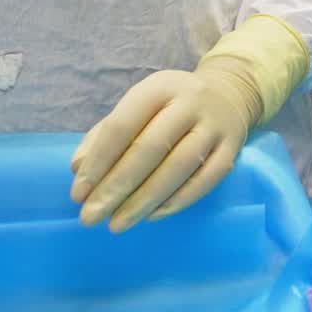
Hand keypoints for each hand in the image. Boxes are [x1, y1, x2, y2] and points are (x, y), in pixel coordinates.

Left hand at [70, 66, 259, 232]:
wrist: (228, 93)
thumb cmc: (169, 106)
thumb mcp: (139, 106)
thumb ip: (106, 134)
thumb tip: (78, 168)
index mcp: (160, 87)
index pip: (123, 125)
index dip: (98, 162)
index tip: (77, 195)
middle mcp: (191, 100)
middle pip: (151, 147)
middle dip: (117, 186)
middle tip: (91, 217)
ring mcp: (215, 124)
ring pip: (180, 166)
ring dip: (145, 200)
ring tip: (117, 224)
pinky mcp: (233, 146)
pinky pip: (207, 179)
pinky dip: (178, 201)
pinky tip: (153, 215)